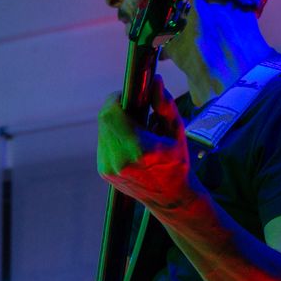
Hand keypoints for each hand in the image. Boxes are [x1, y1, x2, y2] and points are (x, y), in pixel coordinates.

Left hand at [97, 75, 191, 212]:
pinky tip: (129, 143)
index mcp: (139, 149)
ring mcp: (108, 168)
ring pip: (102, 130)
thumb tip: (155, 81)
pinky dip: (113, 137)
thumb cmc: (177, 163)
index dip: (117, 98)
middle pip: (104, 119)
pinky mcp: (103, 171)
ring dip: (114, 123)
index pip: (111, 112)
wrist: (170, 199)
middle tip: (133, 109)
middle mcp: (120, 160)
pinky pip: (103, 143)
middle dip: (116, 109)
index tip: (129, 95)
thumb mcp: (177, 133)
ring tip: (134, 129)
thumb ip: (164, 105)